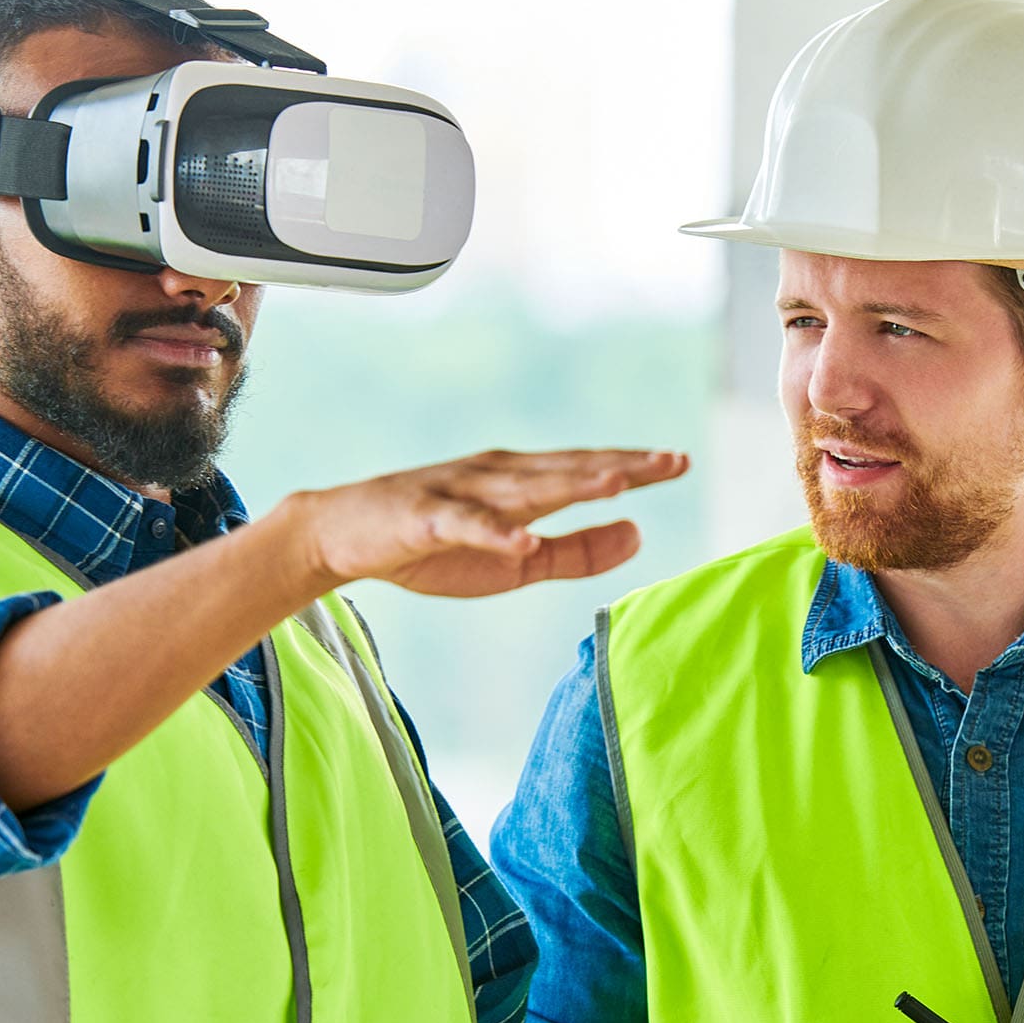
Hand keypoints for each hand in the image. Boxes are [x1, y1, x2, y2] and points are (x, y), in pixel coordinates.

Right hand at [291, 448, 689, 597]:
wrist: (343, 538)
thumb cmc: (435, 547)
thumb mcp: (519, 561)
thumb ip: (578, 551)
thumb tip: (640, 533)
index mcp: (521, 483)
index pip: (586, 471)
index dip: (633, 468)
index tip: (680, 462)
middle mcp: (496, 476)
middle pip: (566, 470)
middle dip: (618, 466)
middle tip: (668, 461)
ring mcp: (460, 493)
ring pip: (523, 489)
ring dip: (570, 486)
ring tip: (616, 485)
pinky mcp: (424, 519)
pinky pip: (465, 526)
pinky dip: (495, 533)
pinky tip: (523, 541)